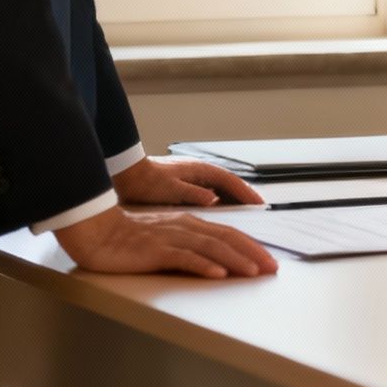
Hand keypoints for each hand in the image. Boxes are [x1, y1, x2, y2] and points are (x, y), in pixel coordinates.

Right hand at [55, 206, 277, 278]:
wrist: (96, 232)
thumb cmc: (128, 239)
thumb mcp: (164, 239)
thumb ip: (187, 245)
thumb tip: (212, 262)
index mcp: (188, 223)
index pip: (227, 233)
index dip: (250, 246)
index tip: (267, 260)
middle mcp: (184, 227)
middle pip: (226, 238)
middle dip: (252, 253)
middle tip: (272, 268)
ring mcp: (170, 238)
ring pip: (211, 248)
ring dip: (235, 260)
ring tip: (254, 272)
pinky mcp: (155, 250)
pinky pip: (184, 258)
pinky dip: (203, 266)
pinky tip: (217, 275)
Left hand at [112, 156, 262, 206]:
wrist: (126, 173)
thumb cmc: (145, 180)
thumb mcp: (169, 189)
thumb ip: (192, 193)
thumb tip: (214, 198)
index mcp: (201, 171)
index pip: (232, 182)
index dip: (247, 194)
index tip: (260, 205)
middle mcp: (201, 174)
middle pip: (230, 186)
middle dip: (245, 197)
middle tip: (260, 211)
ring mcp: (194, 179)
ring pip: (221, 191)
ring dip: (234, 201)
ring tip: (246, 215)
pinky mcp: (186, 187)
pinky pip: (211, 196)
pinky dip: (220, 204)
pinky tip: (221, 215)